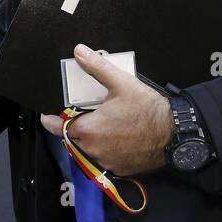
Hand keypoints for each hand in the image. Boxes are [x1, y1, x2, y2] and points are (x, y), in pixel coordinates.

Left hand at [38, 44, 171, 176]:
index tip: (47, 118)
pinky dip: (111, 150)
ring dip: (95, 139)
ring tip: (110, 125)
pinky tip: (122, 138)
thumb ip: (97, 68)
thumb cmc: (148, 109)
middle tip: (92, 114)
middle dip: (80, 127)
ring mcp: (108, 162)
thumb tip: (79, 52)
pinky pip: (108, 159)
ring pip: (93, 149)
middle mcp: (95, 150)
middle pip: (77, 138)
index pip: (59, 128)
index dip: (51, 122)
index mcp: (89, 130)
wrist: (175, 133)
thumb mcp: (121, 83)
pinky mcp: (122, 170)